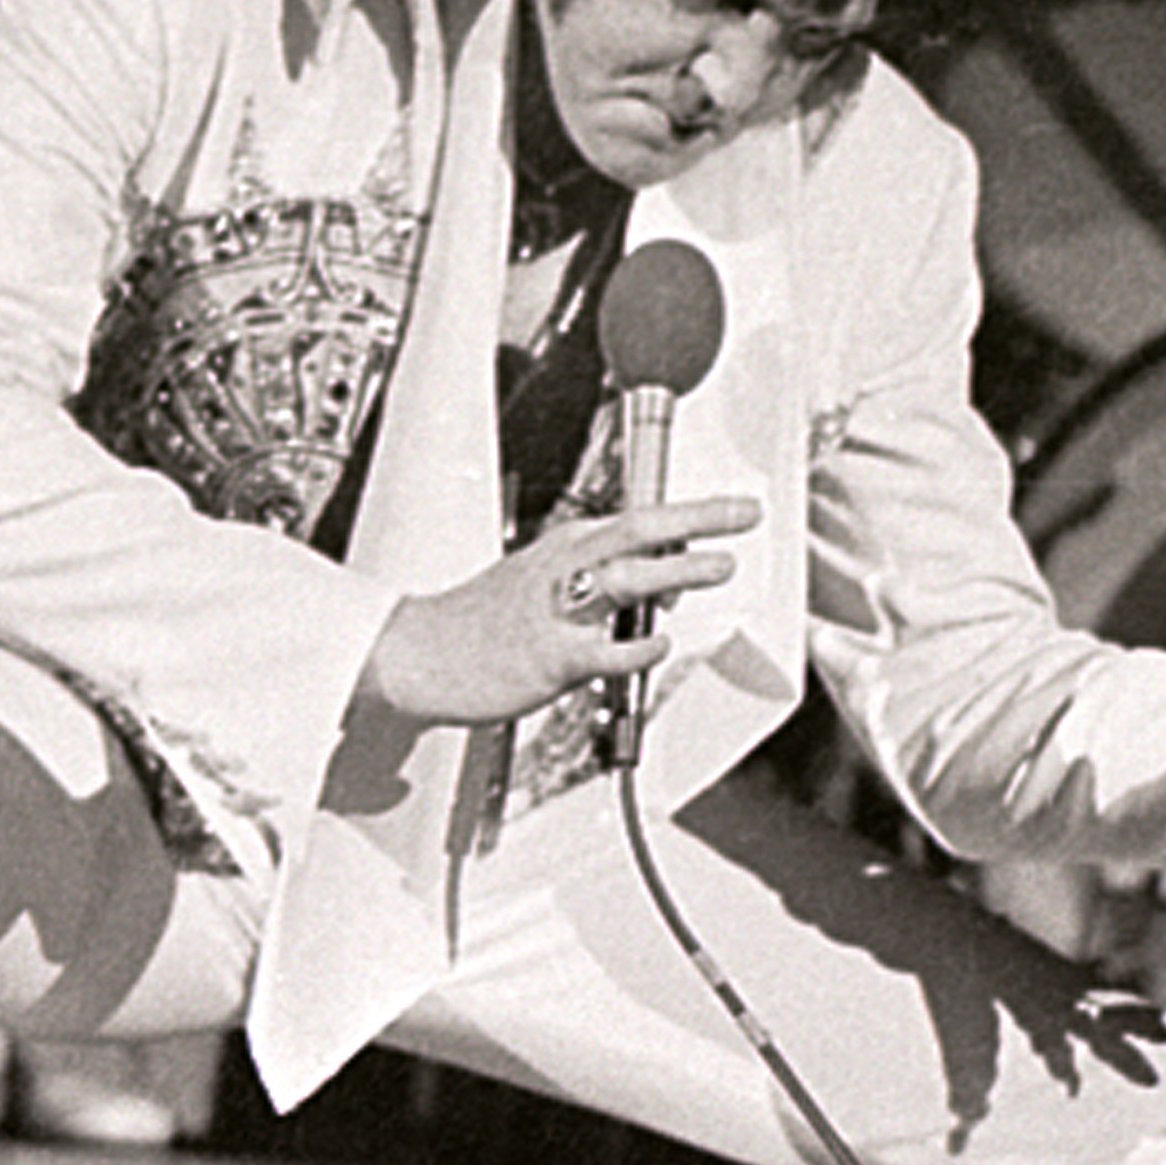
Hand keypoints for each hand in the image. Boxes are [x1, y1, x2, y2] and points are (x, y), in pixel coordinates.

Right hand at [356, 495, 758, 726]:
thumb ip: (604, 580)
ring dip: (677, 569)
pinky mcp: (548, 657)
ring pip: (625, 579)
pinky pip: (601, 650)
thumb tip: (669, 582)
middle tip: (746, 515)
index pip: (639, 517)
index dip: (694, 511)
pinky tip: (661, 644)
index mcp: (565, 548)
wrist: (419, 654)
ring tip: (721, 566)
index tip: (738, 507)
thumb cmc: (482, 622)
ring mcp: (556, 612)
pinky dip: (636, 647)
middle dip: (698, 518)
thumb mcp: (543, 582)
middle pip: (639, 530)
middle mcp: (563, 569)